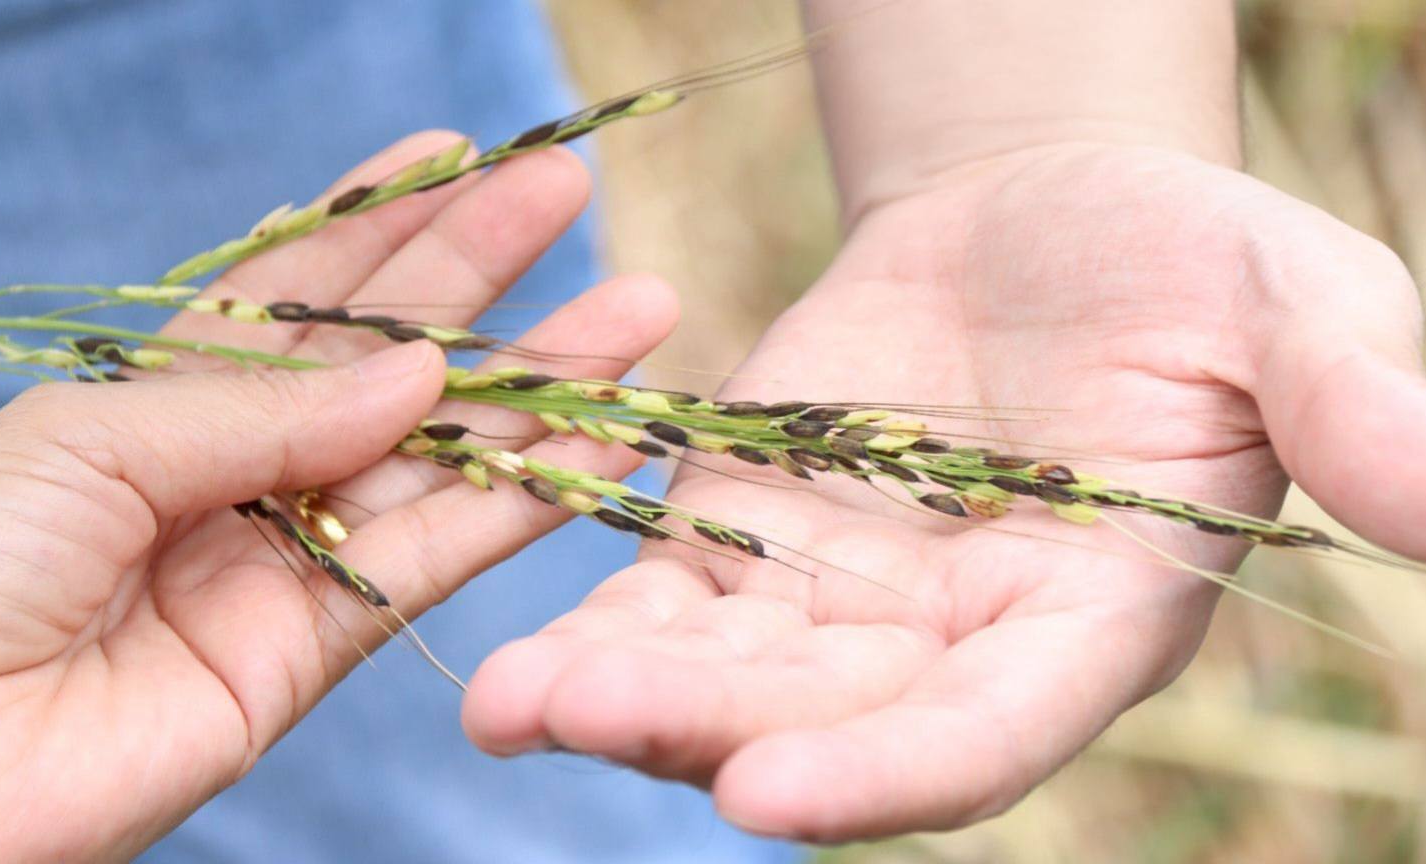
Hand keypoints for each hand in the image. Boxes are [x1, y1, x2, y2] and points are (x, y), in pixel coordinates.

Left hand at [0, 134, 677, 861]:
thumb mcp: (93, 436)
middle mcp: (238, 470)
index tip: (462, 155)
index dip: (384, 224)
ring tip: (635, 316)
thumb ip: (265, 406)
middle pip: (388, 363)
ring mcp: (283, 559)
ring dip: (540, 392)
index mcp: (163, 397)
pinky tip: (597, 447)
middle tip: (574, 198)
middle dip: (484, 281)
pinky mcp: (315, 650)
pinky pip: (436, 562)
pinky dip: (521, 506)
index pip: (297, 293)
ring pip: (439, 459)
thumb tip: (418, 370)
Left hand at [462, 141, 1425, 840]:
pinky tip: (505, 653)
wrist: (1044, 217)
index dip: (889, 772)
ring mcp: (836, 602)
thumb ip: (1356, 404)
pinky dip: (590, 621)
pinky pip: (660, 598)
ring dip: (617, 695)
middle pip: (821, 724)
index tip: (773, 796)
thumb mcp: (1289, 307)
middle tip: (580, 721)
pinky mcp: (746, 534)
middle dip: (703, 733)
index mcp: (1086, 622)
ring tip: (510, 703)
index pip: (988, 734)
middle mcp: (950, 646)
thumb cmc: (1185, 262)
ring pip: (721, 678)